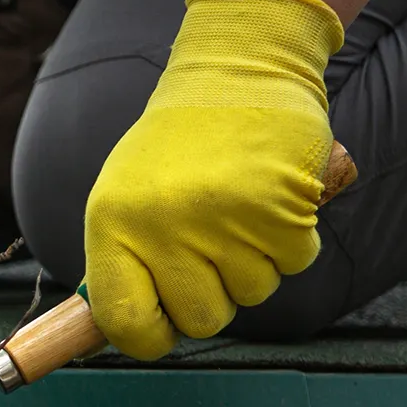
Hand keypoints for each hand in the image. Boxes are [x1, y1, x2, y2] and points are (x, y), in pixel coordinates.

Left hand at [82, 0, 342, 359]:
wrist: (236, 70)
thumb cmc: (179, 146)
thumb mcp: (124, 198)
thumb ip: (122, 263)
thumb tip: (113, 333)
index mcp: (112, 223)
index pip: (123, 321)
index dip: (148, 336)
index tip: (162, 326)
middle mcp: (161, 225)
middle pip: (200, 320)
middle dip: (213, 294)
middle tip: (211, 243)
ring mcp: (221, 219)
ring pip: (253, 294)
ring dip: (254, 262)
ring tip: (237, 207)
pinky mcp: (280, 209)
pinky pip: (294, 263)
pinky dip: (290, 239)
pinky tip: (271, 197)